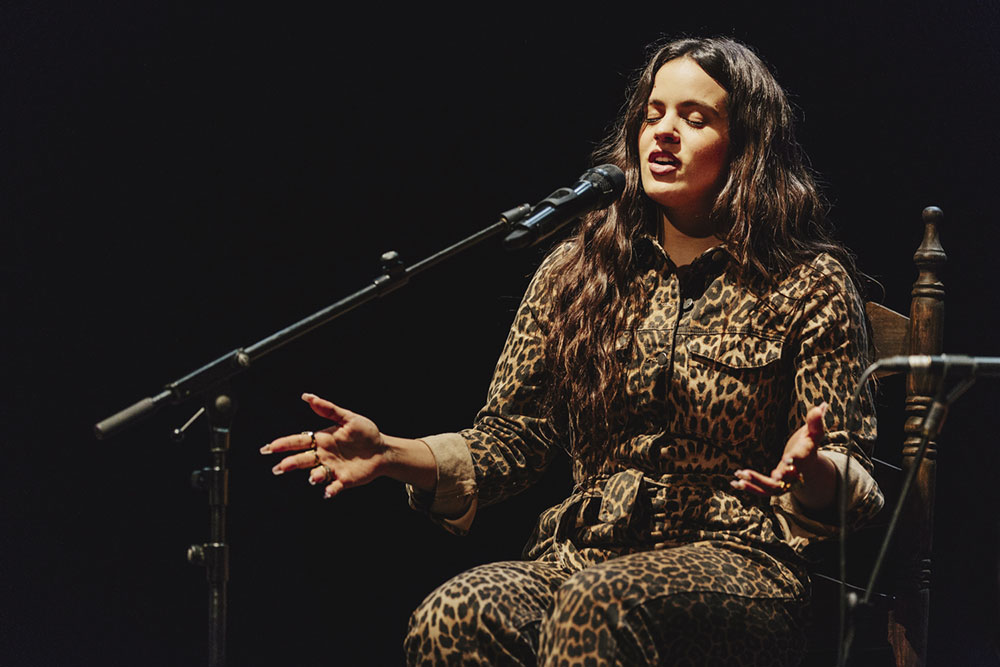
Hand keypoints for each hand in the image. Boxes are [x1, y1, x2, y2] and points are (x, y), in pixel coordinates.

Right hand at [261, 393, 387, 498]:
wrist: (382, 449)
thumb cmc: (365, 432)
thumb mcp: (347, 418)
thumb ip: (328, 409)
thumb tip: (306, 396)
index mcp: (321, 440)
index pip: (298, 442)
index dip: (283, 444)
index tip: (269, 447)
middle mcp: (323, 456)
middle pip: (302, 460)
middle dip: (290, 463)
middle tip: (279, 467)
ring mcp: (332, 469)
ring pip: (317, 473)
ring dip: (314, 476)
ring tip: (313, 477)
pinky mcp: (344, 480)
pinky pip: (334, 487)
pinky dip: (330, 490)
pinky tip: (327, 492)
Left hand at [730, 402, 836, 509]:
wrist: (809, 465)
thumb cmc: (808, 444)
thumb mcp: (813, 431)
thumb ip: (815, 421)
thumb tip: (822, 405)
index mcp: (805, 457)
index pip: (801, 459)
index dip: (795, 460)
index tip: (787, 460)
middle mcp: (796, 473)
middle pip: (788, 479)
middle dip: (776, 478)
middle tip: (766, 475)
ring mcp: (786, 483)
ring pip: (773, 489)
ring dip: (756, 484)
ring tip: (739, 477)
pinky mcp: (776, 487)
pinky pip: (763, 491)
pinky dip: (750, 488)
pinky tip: (735, 482)